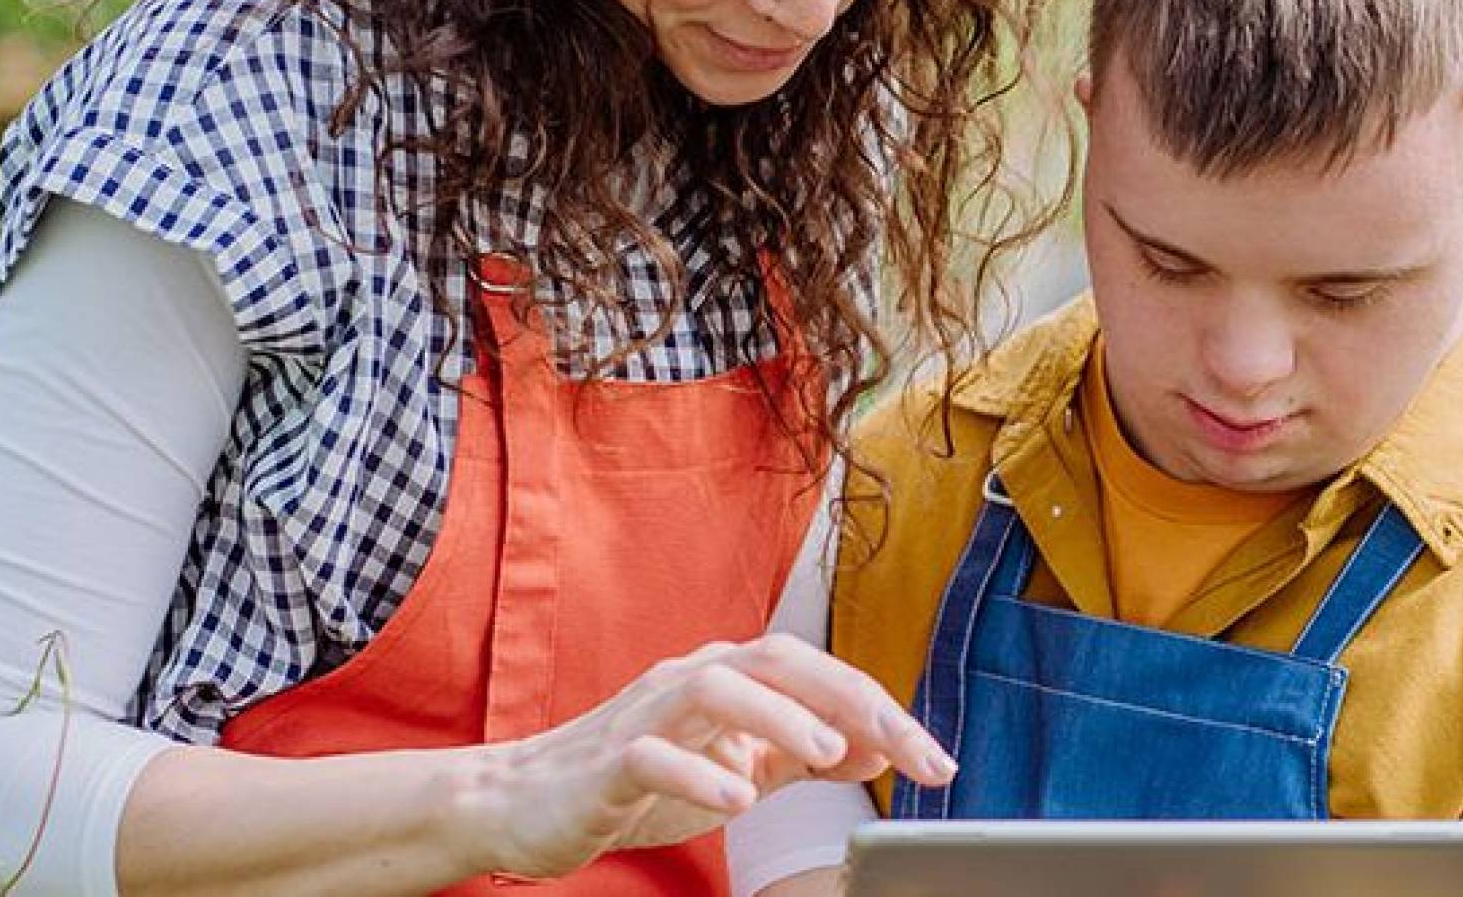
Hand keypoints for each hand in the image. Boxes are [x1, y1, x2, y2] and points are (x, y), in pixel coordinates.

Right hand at [446, 634, 953, 878]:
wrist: (527, 801)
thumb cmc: (638, 778)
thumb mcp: (738, 763)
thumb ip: (804, 753)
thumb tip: (880, 747)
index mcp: (730, 676)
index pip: (819, 675)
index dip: (882, 710)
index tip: (936, 759)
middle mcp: (692, 679)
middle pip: (779, 660)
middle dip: (849, 699)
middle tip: (905, 745)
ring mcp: (646, 714)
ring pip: (716, 686)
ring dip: (778, 716)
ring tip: (828, 756)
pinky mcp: (607, 759)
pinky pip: (653, 753)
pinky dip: (698, 771)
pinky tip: (738, 799)